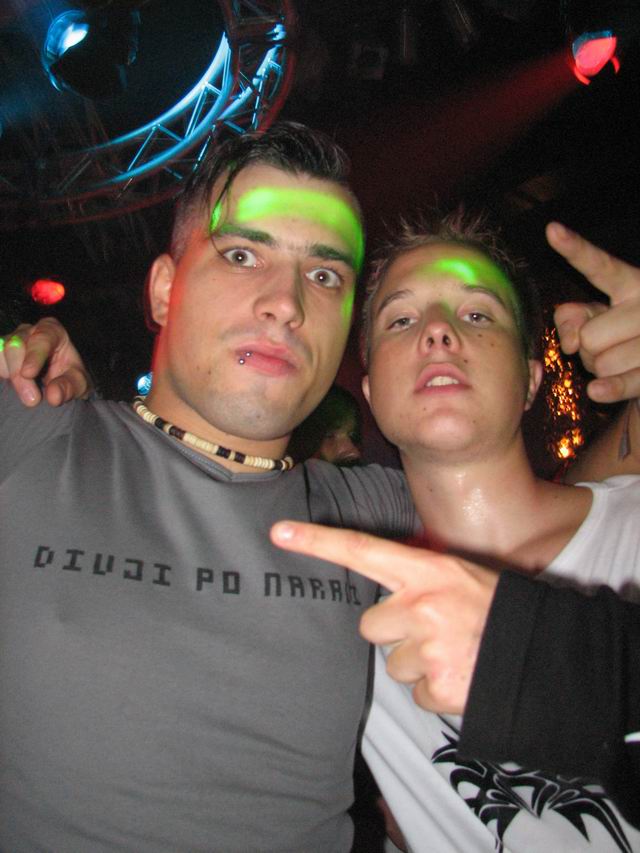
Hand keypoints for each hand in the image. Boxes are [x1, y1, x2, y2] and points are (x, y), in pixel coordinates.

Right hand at [0, 317, 91, 406]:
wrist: (58, 383)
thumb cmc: (70, 377)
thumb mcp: (78, 383)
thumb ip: (68, 387)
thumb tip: (53, 396)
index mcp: (51, 331)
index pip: (41, 339)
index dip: (33, 356)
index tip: (29, 374)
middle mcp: (28, 331)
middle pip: (15, 346)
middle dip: (18, 374)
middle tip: (31, 400)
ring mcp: (9, 341)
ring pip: (0, 353)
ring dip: (9, 376)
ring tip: (27, 397)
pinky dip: (1, 374)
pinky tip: (11, 389)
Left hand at [270, 521, 498, 714]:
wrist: (544, 653)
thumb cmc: (497, 609)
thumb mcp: (459, 577)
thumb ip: (419, 583)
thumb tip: (383, 604)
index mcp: (428, 571)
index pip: (362, 550)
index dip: (317, 542)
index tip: (278, 532)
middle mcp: (423, 604)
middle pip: (371, 626)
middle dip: (395, 633)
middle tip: (435, 631)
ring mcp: (430, 647)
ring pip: (393, 663)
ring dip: (418, 663)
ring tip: (455, 652)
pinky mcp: (439, 686)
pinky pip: (415, 694)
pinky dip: (435, 689)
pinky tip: (461, 675)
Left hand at [548, 222, 639, 403]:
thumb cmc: (623, 337)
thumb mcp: (596, 320)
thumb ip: (573, 318)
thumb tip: (573, 340)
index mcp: (632, 283)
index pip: (600, 267)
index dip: (575, 250)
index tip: (551, 230)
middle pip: (590, 336)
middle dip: (588, 349)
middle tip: (606, 347)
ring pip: (601, 362)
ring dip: (601, 370)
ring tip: (620, 361)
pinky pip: (623, 381)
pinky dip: (608, 389)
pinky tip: (597, 391)